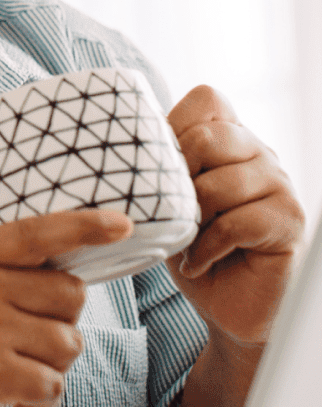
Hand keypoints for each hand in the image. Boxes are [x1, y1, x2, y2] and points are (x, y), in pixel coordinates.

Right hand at [0, 209, 132, 406]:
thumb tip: (68, 284)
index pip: (37, 232)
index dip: (84, 224)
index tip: (124, 222)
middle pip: (70, 293)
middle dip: (61, 323)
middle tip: (24, 344)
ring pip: (68, 342)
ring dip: (49, 367)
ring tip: (6, 374)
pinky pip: (53, 384)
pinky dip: (37, 401)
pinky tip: (5, 400)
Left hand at [167, 85, 304, 346]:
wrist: (224, 307)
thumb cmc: (191, 247)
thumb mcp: (164, 199)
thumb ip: (157, 166)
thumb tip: (115, 142)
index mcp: (231, 138)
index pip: (207, 99)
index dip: (175, 124)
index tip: (158, 165)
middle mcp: (260, 153)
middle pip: (210, 136)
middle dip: (177, 175)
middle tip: (169, 211)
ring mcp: (280, 185)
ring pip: (222, 183)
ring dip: (191, 219)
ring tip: (185, 241)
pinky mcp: (290, 221)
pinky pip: (237, 223)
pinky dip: (207, 247)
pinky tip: (198, 262)